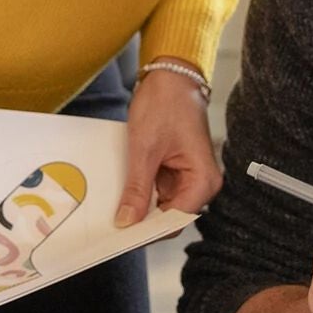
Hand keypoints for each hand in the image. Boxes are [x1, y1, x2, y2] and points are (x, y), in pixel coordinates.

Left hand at [117, 65, 222, 224]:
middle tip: (109, 224)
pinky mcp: (175, 172)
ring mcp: (187, 179)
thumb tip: (127, 222)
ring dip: (138, 206)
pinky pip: (155, 192)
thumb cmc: (166, 103)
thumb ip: (138, 188)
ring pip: (159, 207)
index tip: (120, 237)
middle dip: (141, 221)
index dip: (148, 231)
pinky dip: (138, 192)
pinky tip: (120, 191)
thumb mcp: (145, 147)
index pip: (175, 220)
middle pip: (168, 218)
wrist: (171, 76)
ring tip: (112, 207)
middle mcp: (200, 183)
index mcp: (203, 180)